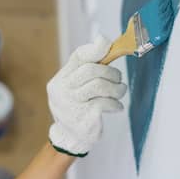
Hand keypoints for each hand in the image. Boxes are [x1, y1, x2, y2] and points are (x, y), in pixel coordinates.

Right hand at [47, 35, 126, 156]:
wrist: (71, 138)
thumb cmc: (77, 108)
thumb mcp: (76, 87)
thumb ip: (87, 68)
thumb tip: (102, 40)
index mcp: (59, 80)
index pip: (78, 57)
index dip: (95, 49)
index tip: (108, 44)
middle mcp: (62, 91)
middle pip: (90, 70)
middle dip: (110, 72)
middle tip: (118, 80)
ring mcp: (71, 104)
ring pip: (99, 85)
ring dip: (116, 88)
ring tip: (119, 92)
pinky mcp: (83, 116)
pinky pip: (105, 102)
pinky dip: (115, 104)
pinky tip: (115, 107)